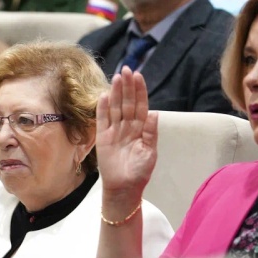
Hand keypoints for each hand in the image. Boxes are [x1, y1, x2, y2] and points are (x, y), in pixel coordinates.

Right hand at [96, 67, 157, 205]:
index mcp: (141, 128)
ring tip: (116, 77)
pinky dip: (102, 108)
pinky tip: (104, 95)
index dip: (139, 91)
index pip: (140, 105)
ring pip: (115, 107)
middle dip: (127, 86)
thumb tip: (154, 113)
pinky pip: (102, 119)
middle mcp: (127, 126)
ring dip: (115, 92)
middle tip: (126, 70)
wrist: (124, 188)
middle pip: (127, 102)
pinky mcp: (102, 137)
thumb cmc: (140, 172)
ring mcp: (114, 130)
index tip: (138, 76)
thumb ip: (150, 132)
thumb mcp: (150, 152)